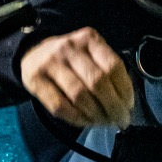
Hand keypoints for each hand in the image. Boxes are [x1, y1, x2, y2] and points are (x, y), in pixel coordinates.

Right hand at [19, 27, 134, 129]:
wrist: (33, 51)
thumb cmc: (71, 58)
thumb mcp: (91, 53)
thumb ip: (107, 71)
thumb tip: (125, 104)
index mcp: (89, 39)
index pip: (113, 66)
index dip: (125, 90)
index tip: (128, 106)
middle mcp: (70, 48)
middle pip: (97, 82)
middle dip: (113, 107)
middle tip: (120, 120)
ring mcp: (51, 63)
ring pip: (79, 96)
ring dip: (96, 115)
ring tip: (104, 122)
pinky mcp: (36, 79)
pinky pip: (60, 106)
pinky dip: (76, 118)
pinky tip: (85, 121)